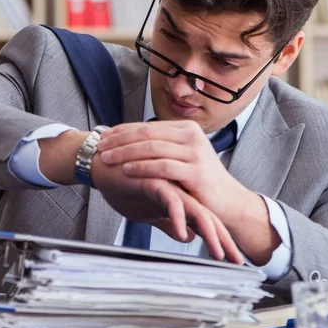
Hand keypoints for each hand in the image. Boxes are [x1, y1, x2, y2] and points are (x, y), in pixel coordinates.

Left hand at [98, 120, 278, 264]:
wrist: (227, 201)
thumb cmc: (199, 182)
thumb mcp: (181, 158)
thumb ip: (161, 148)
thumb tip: (129, 142)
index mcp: (185, 129)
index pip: (147, 126)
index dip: (122, 130)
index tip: (103, 136)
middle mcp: (191, 135)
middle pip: (146, 133)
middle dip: (119, 140)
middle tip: (100, 146)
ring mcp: (195, 152)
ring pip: (152, 148)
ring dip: (125, 153)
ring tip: (107, 159)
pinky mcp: (196, 171)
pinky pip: (163, 166)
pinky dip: (142, 167)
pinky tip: (127, 170)